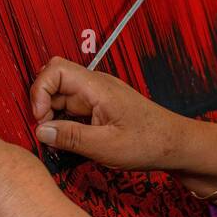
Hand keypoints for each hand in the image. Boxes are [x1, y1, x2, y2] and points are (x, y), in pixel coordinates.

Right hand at [29, 57, 189, 170]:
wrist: (176, 144)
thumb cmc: (150, 142)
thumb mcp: (106, 146)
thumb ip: (71, 137)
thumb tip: (41, 130)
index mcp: (98, 87)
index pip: (55, 69)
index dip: (39, 91)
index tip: (40, 118)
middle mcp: (96, 86)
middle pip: (54, 83)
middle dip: (43, 105)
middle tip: (48, 132)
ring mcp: (98, 96)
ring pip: (62, 97)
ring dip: (54, 117)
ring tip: (62, 141)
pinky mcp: (101, 107)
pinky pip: (74, 109)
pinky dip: (66, 123)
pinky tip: (73, 141)